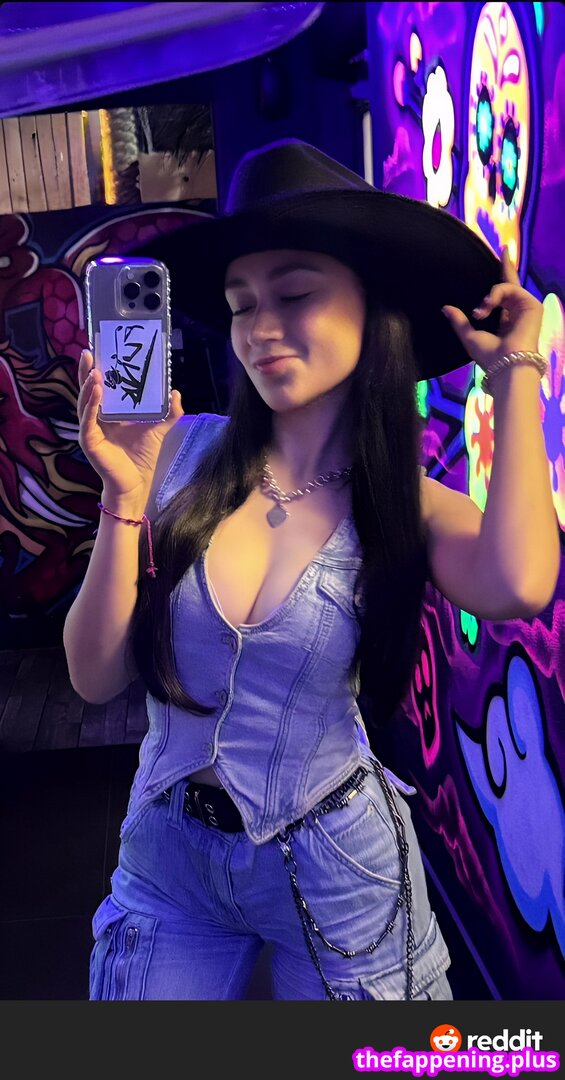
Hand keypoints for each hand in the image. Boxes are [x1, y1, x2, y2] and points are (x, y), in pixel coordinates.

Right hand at [77, 349, 183, 505]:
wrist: (137, 484)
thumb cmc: (142, 456)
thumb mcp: (158, 429)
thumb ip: (169, 412)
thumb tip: (176, 392)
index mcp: (109, 413)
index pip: (101, 387)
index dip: (98, 369)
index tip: (99, 349)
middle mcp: (96, 419)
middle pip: (88, 390)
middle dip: (87, 371)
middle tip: (88, 351)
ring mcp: (91, 429)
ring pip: (85, 402)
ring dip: (88, 385)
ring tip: (94, 370)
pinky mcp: (89, 441)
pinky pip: (87, 420)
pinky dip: (91, 405)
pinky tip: (96, 391)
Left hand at [441, 248, 543, 372]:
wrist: (505, 365)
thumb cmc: (489, 356)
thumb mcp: (469, 336)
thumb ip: (459, 321)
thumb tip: (444, 308)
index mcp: (505, 320)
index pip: (503, 295)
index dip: (502, 277)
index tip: (500, 259)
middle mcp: (517, 312)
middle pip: (511, 283)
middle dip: (506, 267)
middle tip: (504, 249)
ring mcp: (526, 307)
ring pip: (505, 287)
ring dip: (488, 297)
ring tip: (479, 312)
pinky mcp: (532, 304)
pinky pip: (510, 289)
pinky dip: (495, 295)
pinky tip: (485, 308)